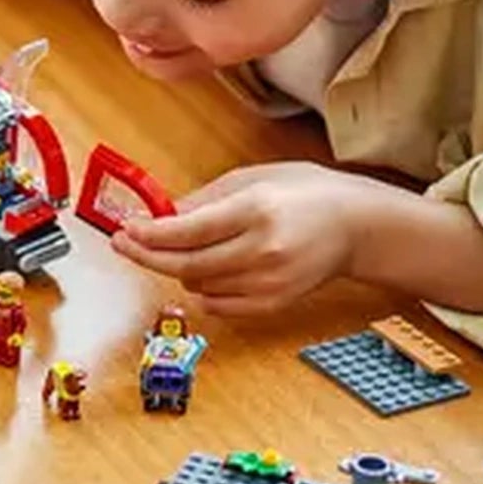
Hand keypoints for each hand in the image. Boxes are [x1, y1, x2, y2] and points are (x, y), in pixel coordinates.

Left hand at [114, 163, 386, 315]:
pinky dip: (202, 288)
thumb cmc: (307, 194)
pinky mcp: (273, 304)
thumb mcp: (255, 177)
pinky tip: (207, 269)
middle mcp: (263, 251)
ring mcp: (269, 282)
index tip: (125, 230)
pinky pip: (217, 305)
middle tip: (124, 244)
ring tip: (185, 247)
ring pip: (197, 285)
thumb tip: (160, 215)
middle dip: (147, 255)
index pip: (188, 231)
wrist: (357, 227)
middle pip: (185, 264)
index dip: (149, 234)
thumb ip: (205, 198)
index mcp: (257, 211)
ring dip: (179, 268)